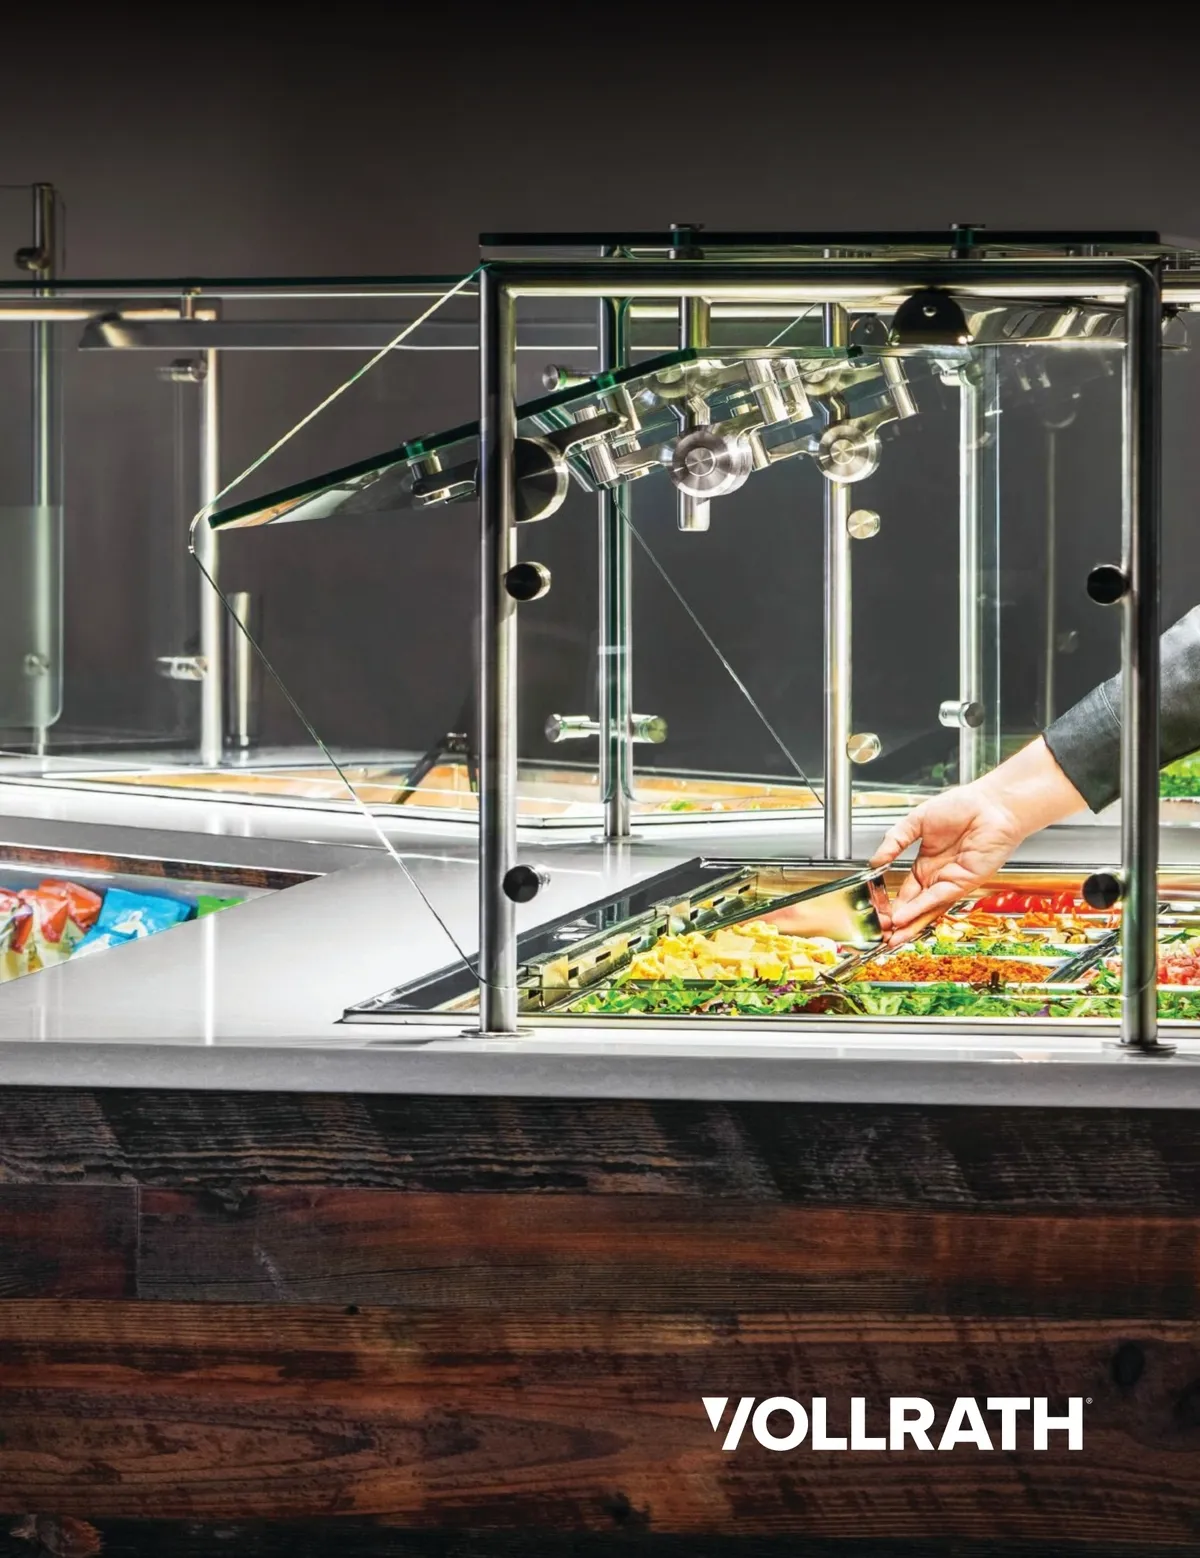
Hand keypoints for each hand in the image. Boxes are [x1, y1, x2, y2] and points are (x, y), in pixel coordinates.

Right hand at [870, 783, 1027, 945]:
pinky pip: (938, 898)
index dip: (891, 903)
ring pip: (926, 908)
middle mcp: (938, 876)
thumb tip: (875, 860)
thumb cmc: (962, 806)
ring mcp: (950, 881)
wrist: (992, 805)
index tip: (876, 912)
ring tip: (890, 936)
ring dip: (909, 923)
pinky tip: (905, 916)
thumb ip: (894, 841)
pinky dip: (921, 908)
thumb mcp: (916, 821)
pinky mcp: (964, 882)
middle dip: (897, 921)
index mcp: (926, 863)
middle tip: (880, 933)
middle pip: (914, 905)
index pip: (905, 890)